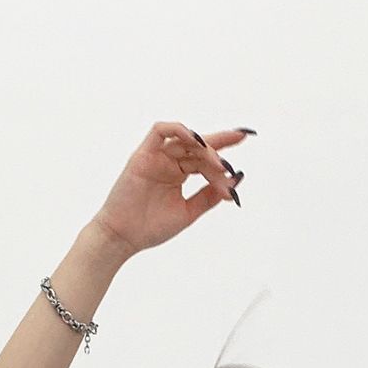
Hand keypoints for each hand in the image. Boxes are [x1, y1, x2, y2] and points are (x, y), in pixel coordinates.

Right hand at [94, 120, 249, 255]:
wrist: (124, 237)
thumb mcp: (188, 212)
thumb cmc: (151, 227)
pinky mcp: (143, 154)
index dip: (223, 154)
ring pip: (184, 140)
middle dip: (218, 153)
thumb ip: (208, 196)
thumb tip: (233, 182)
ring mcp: (156, 157)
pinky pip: (160, 131)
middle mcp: (169, 162)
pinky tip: (195, 139)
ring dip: (203, 147)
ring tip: (216, 162)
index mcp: (179, 174)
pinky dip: (179, 130)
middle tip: (230, 166)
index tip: (243, 145)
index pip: (205, 159)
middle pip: (198, 149)